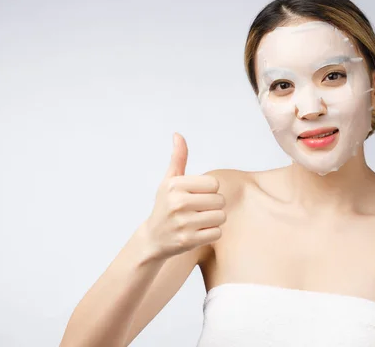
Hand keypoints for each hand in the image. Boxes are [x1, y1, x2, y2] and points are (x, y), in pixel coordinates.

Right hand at [143, 133, 225, 260]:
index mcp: (175, 185)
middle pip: (220, 201)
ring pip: (221, 217)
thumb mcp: (169, 181)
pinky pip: (217, 233)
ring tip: (199, 221)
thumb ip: (178, 158)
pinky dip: (211, 233)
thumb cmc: (165, 206)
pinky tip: (198, 232)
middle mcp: (177, 202)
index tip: (197, 196)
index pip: (214, 184)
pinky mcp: (188, 240)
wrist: (153, 238)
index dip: (209, 191)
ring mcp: (182, 223)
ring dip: (214, 220)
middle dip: (213, 206)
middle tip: (198, 211)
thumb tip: (178, 134)